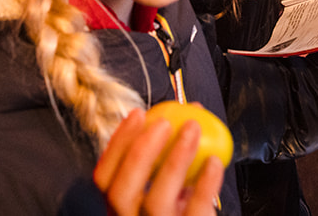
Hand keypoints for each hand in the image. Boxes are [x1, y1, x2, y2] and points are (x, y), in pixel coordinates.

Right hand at [93, 110, 223, 215]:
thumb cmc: (186, 208)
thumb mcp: (172, 187)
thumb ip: (172, 153)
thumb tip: (191, 111)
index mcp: (121, 207)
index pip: (103, 177)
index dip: (116, 144)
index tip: (137, 114)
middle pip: (121, 191)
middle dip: (139, 152)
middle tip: (164, 123)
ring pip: (155, 201)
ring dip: (174, 160)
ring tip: (193, 130)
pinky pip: (194, 211)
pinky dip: (205, 184)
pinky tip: (214, 162)